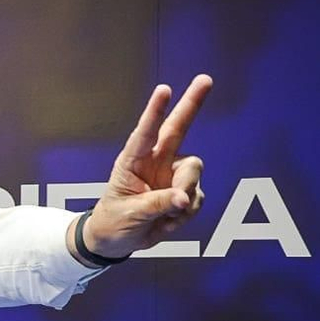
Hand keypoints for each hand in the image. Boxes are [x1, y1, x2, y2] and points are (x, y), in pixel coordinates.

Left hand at [79, 74, 210, 259]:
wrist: (116, 241)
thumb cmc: (114, 221)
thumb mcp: (130, 214)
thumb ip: (157, 204)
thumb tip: (185, 199)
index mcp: (133, 161)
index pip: (145, 132)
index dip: (155, 112)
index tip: (164, 90)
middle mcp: (156, 161)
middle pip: (178, 128)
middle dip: (192, 103)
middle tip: (205, 79)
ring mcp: (173, 175)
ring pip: (193, 173)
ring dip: (183, 197)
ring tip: (161, 216)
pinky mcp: (186, 191)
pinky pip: (197, 199)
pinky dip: (185, 215)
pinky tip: (166, 222)